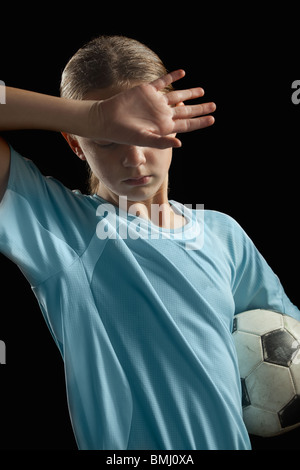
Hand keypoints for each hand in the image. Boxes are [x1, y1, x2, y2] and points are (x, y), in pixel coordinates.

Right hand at [91, 70, 215, 148]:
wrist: (107, 120)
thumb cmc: (124, 134)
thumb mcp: (144, 140)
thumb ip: (162, 142)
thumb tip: (180, 144)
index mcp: (164, 126)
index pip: (186, 124)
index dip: (199, 122)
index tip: (212, 119)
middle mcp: (162, 114)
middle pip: (186, 110)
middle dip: (200, 108)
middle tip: (213, 106)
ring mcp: (155, 102)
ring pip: (177, 96)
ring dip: (189, 93)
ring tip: (202, 91)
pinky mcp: (147, 90)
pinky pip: (162, 82)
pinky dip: (172, 77)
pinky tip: (182, 73)